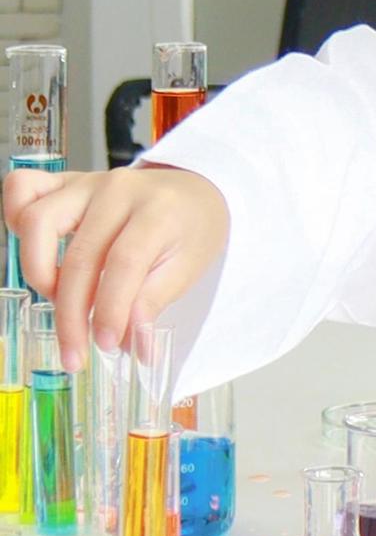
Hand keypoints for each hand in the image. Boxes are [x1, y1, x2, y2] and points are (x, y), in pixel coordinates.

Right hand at [3, 165, 228, 372]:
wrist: (196, 191)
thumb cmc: (193, 228)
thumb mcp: (188, 267)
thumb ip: (153, 303)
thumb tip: (134, 349)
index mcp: (159, 210)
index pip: (125, 262)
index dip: (111, 309)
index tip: (107, 344)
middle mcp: (120, 191)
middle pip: (80, 256)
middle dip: (72, 315)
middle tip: (75, 352)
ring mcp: (89, 183)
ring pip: (38, 221)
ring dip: (38, 273)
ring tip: (59, 302)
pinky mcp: (67, 182)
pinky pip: (23, 188)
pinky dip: (13, 218)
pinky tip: (35, 253)